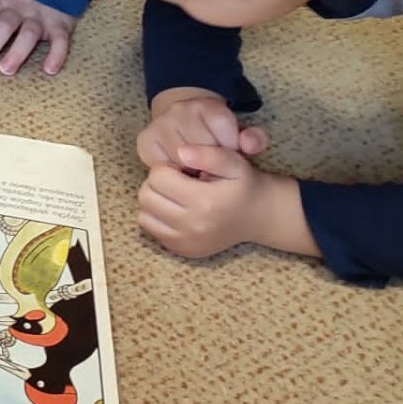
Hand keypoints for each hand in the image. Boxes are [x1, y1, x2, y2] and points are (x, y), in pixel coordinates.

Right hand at [137, 89, 269, 168]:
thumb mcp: (240, 135)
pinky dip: (173, 172)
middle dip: (210, 162)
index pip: (223, 129)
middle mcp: (179, 110)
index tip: (229, 153)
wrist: (184, 122)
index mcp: (206, 106)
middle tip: (213, 165)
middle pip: (201, 148)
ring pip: (180, 159)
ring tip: (198, 168)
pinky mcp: (145, 140)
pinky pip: (162, 166)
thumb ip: (254, 139)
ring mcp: (159, 124)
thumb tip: (249, 145)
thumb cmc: (216, 135)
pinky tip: (181, 168)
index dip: (229, 147)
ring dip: (192, 169)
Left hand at [137, 145, 290, 259]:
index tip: (183, 170)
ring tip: (177, 196)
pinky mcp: (182, 251)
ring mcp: (186, 242)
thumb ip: (208, 154)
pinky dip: (157, 217)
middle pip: (146, 196)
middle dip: (158, 183)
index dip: (168, 167)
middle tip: (179, 182)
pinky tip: (177, 210)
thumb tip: (180, 152)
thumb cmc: (243, 185)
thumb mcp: (234, 162)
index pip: (157, 177)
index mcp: (205, 202)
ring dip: (155, 200)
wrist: (258, 216)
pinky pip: (151, 229)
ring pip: (144, 214)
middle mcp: (193, 227)